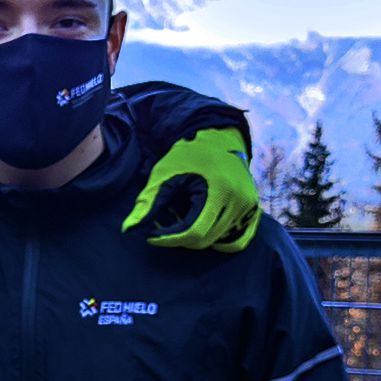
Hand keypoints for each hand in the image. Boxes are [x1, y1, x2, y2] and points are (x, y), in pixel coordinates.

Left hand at [122, 128, 259, 253]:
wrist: (217, 138)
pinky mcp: (253, 210)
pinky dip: (217, 242)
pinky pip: (238, 241)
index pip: (194, 231)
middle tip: (163, 223)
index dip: (169, 238)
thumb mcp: (164, 174)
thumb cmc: (188, 155)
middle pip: (205, 240)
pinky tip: (199, 230)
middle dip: (178, 238)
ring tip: (179, 218)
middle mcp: (241, 201)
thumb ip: (147, 202)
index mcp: (220, 190)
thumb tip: (127, 229)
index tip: (150, 235)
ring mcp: (250, 207)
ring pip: (217, 242)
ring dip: (194, 237)